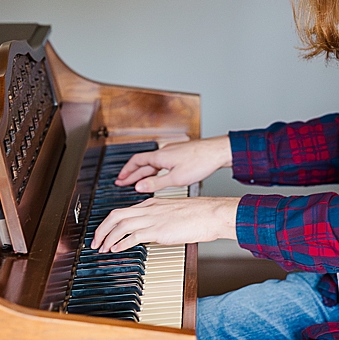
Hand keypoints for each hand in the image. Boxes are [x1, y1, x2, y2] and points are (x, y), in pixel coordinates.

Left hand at [91, 196, 239, 252]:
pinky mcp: (158, 230)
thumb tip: (151, 232)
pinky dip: (121, 243)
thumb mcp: (173, 213)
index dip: (110, 223)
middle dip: (101, 229)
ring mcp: (153, 218)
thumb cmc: (198, 214)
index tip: (104, 233)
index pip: (123, 211)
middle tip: (95, 242)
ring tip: (102, 248)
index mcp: (151, 203)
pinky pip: (133, 235)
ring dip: (108, 238)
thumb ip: (159, 219)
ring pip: (120, 225)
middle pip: (115, 215)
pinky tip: (116, 249)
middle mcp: (148, 209)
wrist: (211, 214)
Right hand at [114, 134, 232, 192]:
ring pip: (153, 163)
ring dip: (144, 172)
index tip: (119, 178)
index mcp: (160, 156)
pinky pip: (162, 163)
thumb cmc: (201, 162)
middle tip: (123, 182)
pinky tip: (158, 176)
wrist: (218, 152)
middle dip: (132, 173)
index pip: (136, 162)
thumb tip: (139, 187)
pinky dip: (156, 171)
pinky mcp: (180, 154)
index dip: (126, 171)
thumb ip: (156, 183)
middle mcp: (164, 152)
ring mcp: (172, 152)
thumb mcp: (176, 178)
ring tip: (137, 181)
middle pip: (143, 163)